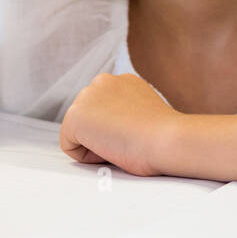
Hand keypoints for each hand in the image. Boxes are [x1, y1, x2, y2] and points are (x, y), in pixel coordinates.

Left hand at [60, 73, 179, 176]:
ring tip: (120, 143)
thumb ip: (126, 111)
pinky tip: (109, 149)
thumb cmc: (164, 136)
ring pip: (78, 132)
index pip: (105, 111)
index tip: (136, 134)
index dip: (118, 130)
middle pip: (89, 120)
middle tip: (128, 140)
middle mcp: (102, 81)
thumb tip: (115, 126)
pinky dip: (86, 156)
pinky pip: (69, 146)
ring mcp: (86, 96)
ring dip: (95, 144)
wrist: (167, 139)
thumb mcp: (145, 113)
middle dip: (103, 134)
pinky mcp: (75, 116)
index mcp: (122, 81)